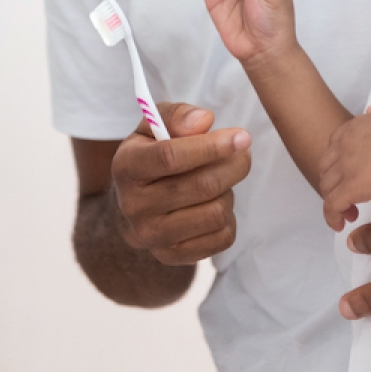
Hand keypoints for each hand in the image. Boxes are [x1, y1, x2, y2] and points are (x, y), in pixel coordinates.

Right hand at [110, 101, 252, 265]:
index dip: (210, 146)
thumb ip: (176, 115)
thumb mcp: (153, 127)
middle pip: (201, 186)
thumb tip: (204, 121)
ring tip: (220, 182)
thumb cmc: (151, 156)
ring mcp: (152, 236)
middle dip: (233, 166)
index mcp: (126, 166)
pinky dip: (228, 218)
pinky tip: (214, 205)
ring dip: (228, 192)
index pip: (170, 157)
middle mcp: (134, 205)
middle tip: (244, 153)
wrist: (132, 208)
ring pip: (215, 212)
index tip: (241, 136)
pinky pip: (222, 237)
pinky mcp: (172, 256)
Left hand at [318, 108, 370, 229]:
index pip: (333, 147)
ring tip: (350, 214)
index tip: (350, 177)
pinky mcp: (351, 186)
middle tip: (349, 198)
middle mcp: (345, 144)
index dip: (338, 165)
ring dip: (334, 202)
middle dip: (333, 183)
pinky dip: (332, 217)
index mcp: (355, 126)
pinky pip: (331, 205)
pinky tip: (340, 225)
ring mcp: (346, 165)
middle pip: (325, 168)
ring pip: (326, 188)